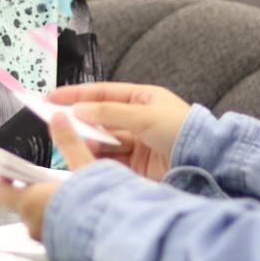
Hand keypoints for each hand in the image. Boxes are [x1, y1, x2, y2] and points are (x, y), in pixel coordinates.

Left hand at [0, 113, 93, 240]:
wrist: (116, 237)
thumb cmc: (96, 202)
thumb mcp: (84, 165)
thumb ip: (69, 142)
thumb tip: (59, 117)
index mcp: (31, 202)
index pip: (3, 193)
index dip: (4, 179)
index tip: (10, 169)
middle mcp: (34, 224)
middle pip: (24, 205)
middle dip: (33, 191)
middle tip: (46, 177)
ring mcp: (48, 240)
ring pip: (41, 220)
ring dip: (49, 207)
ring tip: (68, 194)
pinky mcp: (63, 252)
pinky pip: (56, 233)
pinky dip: (62, 221)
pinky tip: (80, 212)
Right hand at [48, 82, 190, 180]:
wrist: (207, 164)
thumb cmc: (182, 131)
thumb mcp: (145, 115)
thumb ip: (110, 112)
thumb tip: (78, 110)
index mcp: (143, 99)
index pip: (103, 93)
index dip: (77, 94)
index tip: (52, 97)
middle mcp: (138, 119)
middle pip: (101, 118)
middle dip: (81, 121)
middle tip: (57, 124)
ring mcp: (137, 144)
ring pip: (104, 141)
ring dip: (88, 142)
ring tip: (71, 143)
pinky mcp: (137, 167)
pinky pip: (111, 160)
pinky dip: (97, 160)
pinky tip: (85, 160)